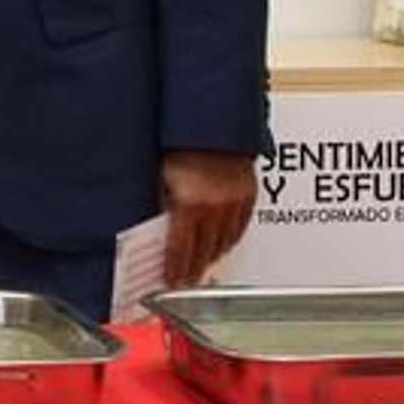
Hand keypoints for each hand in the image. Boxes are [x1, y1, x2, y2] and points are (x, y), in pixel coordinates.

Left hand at [161, 150, 256, 287]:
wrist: (211, 121)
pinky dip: (229, 240)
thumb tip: (156, 230)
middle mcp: (215, 207)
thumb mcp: (160, 175)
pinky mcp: (248, 196)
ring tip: (201, 267)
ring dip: (212, 257)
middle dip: (193, 268)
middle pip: (204, 251)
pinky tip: (221, 246)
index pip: (181, 249)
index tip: (170, 282)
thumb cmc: (179, 143)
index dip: (175, 269)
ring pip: (225, 243)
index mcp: (190, 204)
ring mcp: (234, 202)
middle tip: (185, 280)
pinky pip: (240, 228)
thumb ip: (162, 204)